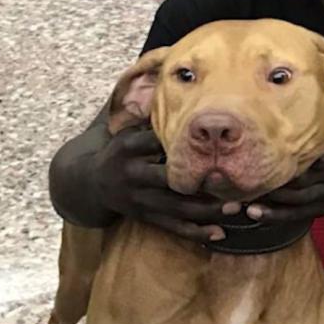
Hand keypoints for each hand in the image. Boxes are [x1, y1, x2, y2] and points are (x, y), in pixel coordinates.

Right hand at [92, 125, 227, 242]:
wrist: (89, 184)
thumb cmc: (120, 150)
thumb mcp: (127, 130)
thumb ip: (151, 119)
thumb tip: (177, 89)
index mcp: (128, 146)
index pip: (156, 144)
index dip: (181, 146)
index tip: (213, 144)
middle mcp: (132, 173)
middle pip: (168, 180)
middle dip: (199, 183)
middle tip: (229, 181)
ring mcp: (138, 198)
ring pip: (175, 208)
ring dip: (206, 210)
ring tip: (234, 209)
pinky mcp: (144, 216)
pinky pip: (172, 227)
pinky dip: (195, 232)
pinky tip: (218, 234)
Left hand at [245, 115, 323, 223]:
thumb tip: (306, 77)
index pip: (319, 148)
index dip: (299, 152)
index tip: (273, 149)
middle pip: (301, 177)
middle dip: (272, 178)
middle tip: (239, 176)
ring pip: (295, 198)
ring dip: (267, 199)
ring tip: (238, 199)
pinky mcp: (321, 207)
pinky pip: (296, 214)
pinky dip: (275, 215)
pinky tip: (254, 213)